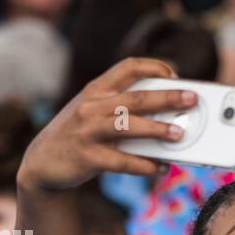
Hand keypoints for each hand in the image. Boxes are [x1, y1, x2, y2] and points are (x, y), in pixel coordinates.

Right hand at [17, 58, 191, 191]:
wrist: (43, 162)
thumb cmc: (78, 135)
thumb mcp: (93, 111)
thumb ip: (120, 107)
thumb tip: (165, 113)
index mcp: (96, 90)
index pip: (128, 67)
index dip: (154, 67)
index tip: (174, 74)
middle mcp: (92, 106)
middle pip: (136, 97)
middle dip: (167, 97)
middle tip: (191, 98)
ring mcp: (88, 131)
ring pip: (128, 126)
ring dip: (156, 129)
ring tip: (179, 134)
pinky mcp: (88, 157)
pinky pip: (122, 161)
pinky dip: (145, 165)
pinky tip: (160, 167)